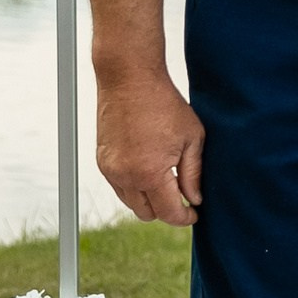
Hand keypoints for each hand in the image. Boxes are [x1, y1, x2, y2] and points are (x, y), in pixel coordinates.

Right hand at [95, 66, 203, 225]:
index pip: (169, 213)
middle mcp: (126, 176)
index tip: (195, 213)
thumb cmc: (164, 104)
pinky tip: (150, 169)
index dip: (185, 218)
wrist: (129, 80)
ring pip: (132, 204)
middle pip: (148, 214)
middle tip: (183, 197)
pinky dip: (135, 187)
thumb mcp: (192, 138)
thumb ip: (193, 174)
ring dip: (150, 200)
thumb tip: (195, 199)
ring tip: (167, 180)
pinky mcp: (102, 162)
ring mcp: (111, 170)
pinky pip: (120, 188)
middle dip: (167, 210)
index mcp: (150, 173)